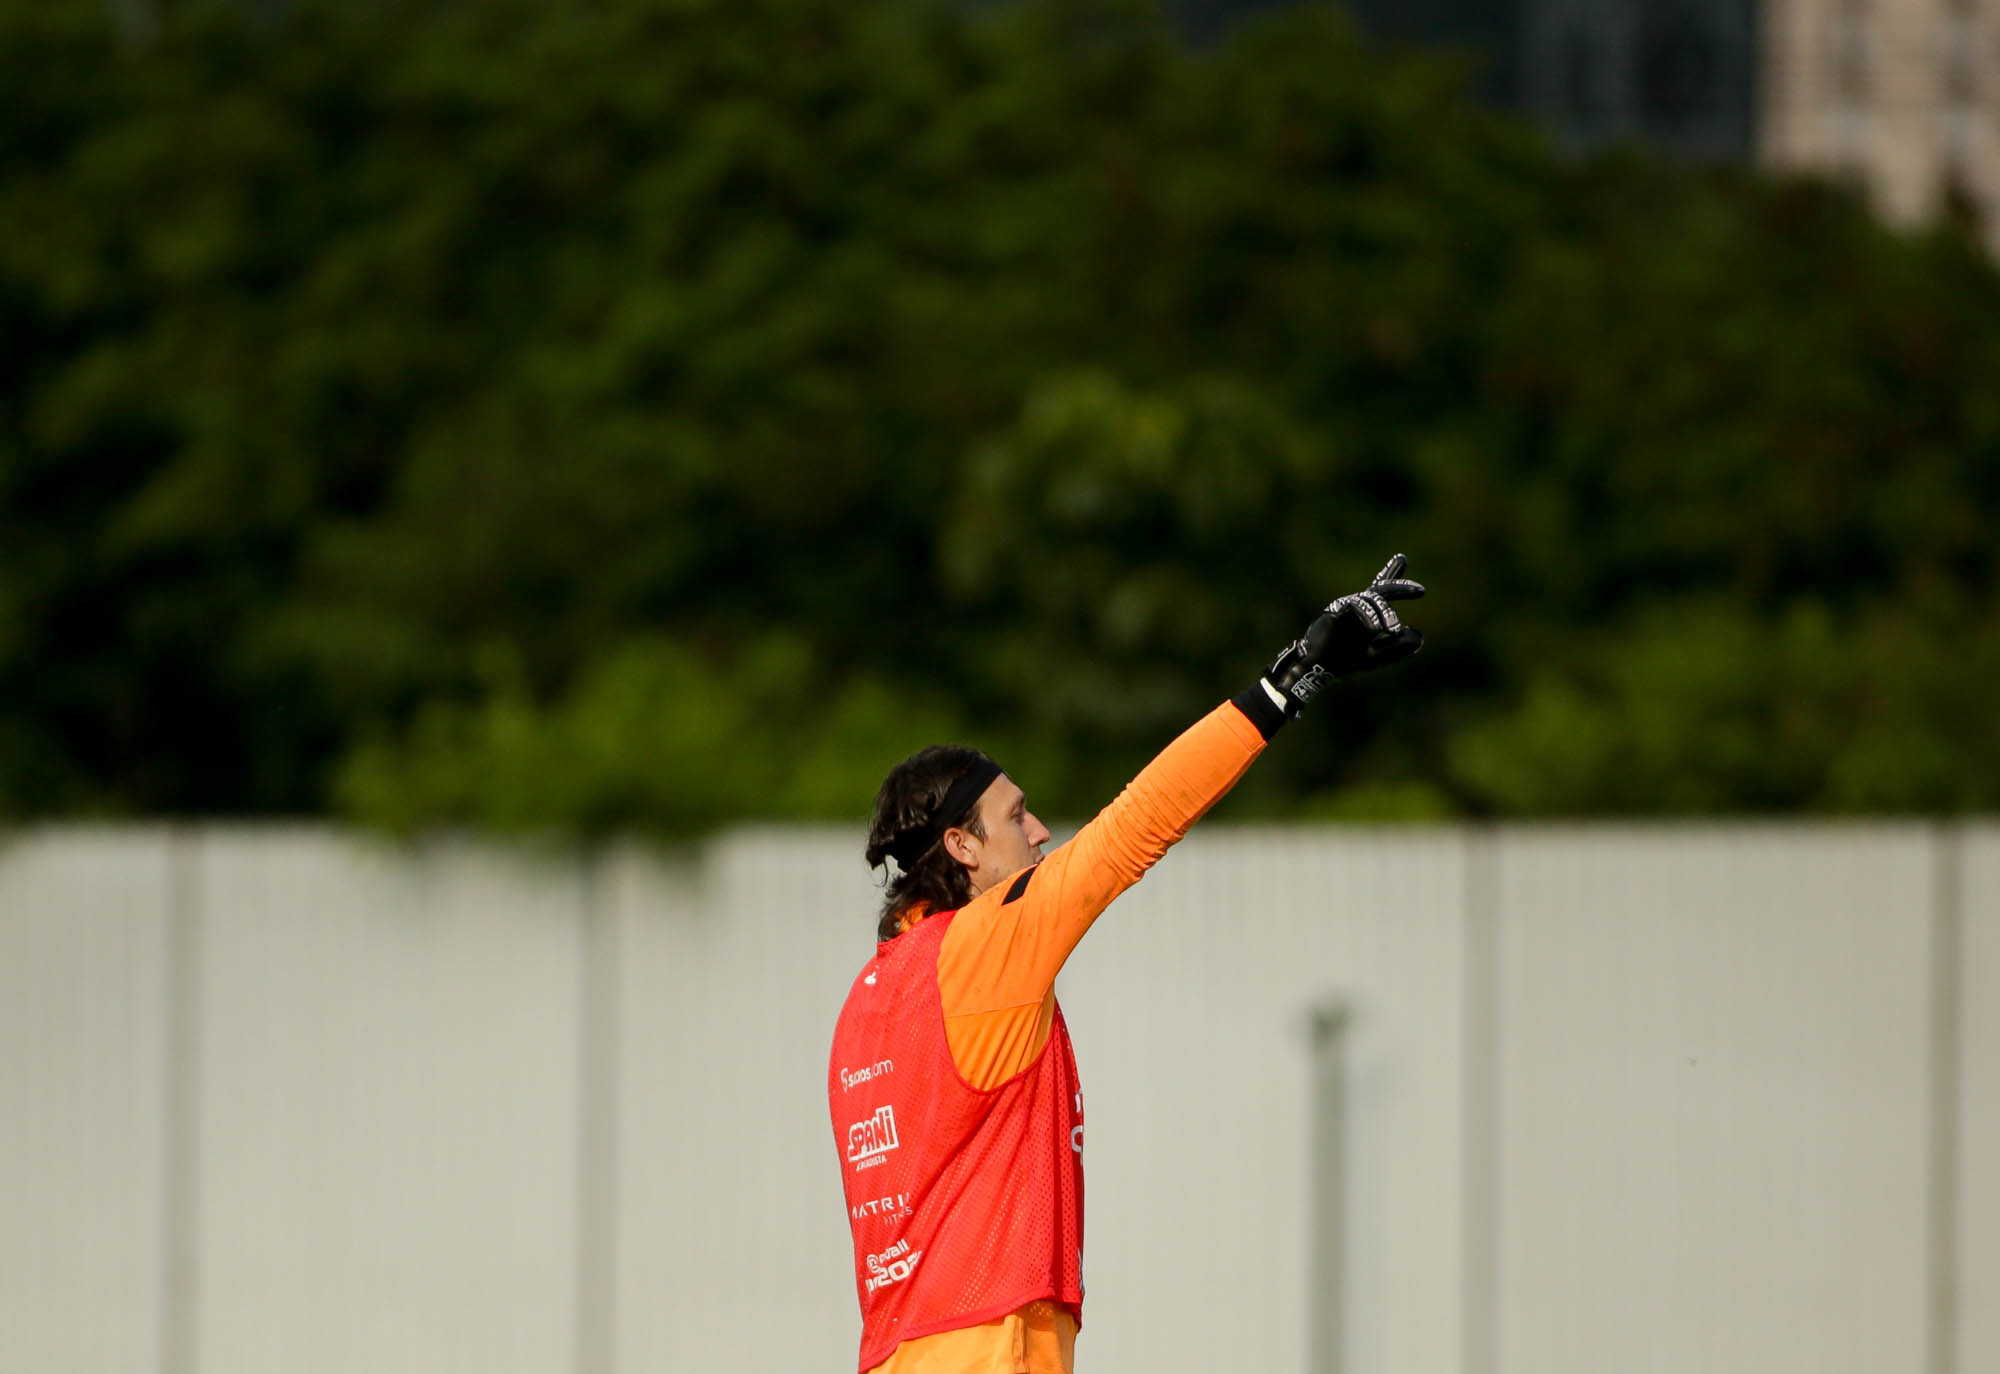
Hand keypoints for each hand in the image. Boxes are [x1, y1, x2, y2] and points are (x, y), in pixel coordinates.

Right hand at [1262, 554, 1425, 713]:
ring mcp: (1346, 607)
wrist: (1318, 668)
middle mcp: (1358, 607)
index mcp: (1368, 614)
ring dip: (1386, 613)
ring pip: (1371, 599)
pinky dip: (1369, 615)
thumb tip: (1418, 635)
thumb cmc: (1345, 661)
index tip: (1402, 558)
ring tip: (1393, 630)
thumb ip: (1399, 648)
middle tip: (1420, 590)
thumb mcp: (1378, 657)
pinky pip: (1354, 605)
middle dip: (1401, 588)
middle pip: (1381, 589)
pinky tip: (1376, 628)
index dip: (1391, 572)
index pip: (1381, 590)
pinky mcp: (1334, 611)